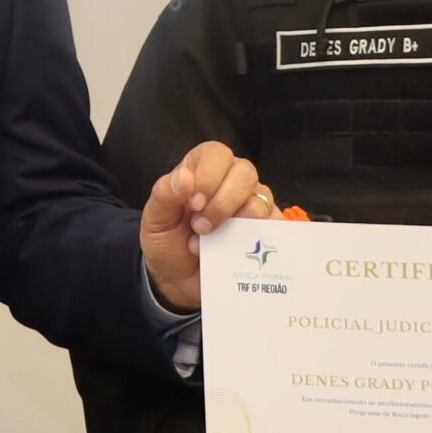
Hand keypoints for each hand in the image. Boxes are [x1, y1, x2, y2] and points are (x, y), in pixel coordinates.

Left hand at [141, 141, 277, 311]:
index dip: (208, 177)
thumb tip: (184, 177)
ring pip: (261, 200)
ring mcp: (253, 205)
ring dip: (236, 224)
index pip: (217, 154)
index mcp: (203, 169)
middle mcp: (232, 181)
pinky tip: (234, 250)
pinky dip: (256, 240)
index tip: (193, 204)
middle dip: (222, 203)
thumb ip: (164, 194)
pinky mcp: (266, 231)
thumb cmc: (168, 241)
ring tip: (212, 242)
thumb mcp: (156, 219)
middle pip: (245, 173)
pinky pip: (276, 227)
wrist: (178, 278)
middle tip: (200, 227)